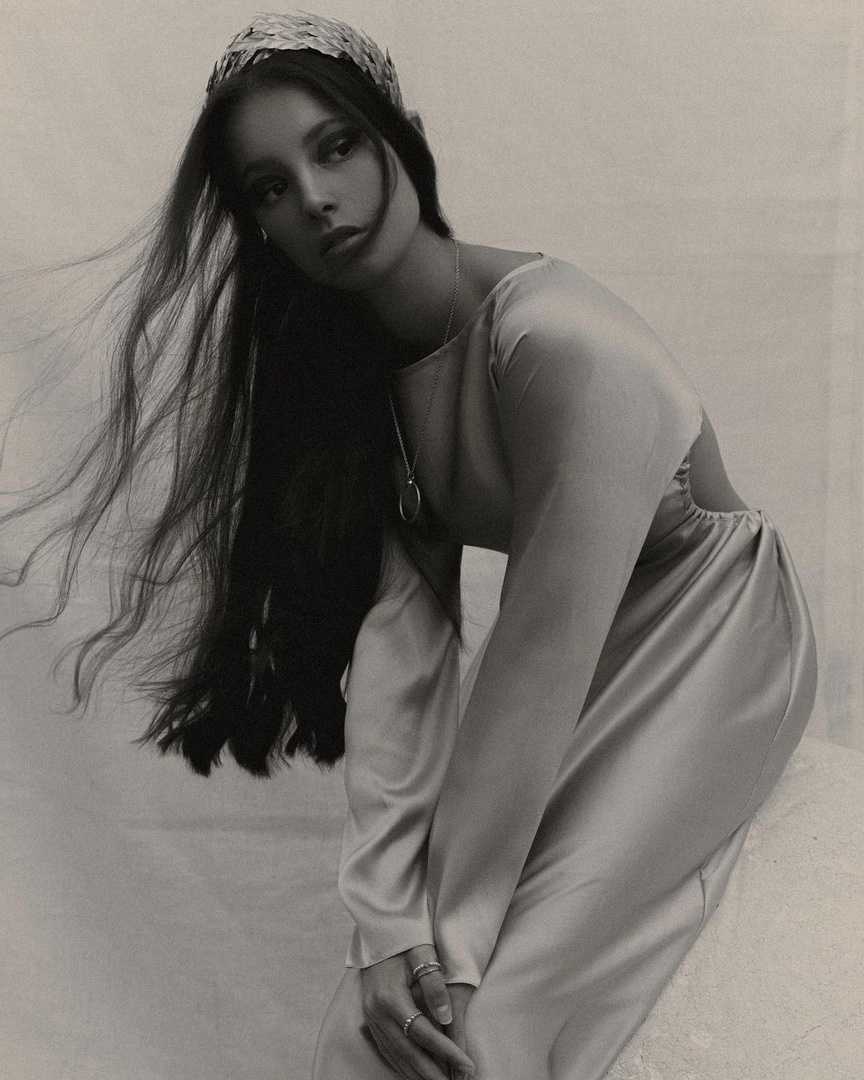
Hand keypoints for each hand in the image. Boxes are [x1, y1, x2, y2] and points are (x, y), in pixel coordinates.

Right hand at [359, 943, 476, 1079]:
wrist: (378, 932)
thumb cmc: (404, 940)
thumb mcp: (422, 955)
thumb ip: (434, 985)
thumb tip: (446, 1018)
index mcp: (390, 997)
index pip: (422, 1032)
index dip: (446, 1050)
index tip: (466, 1063)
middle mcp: (377, 1012)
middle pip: (407, 1051)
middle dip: (432, 1072)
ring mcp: (371, 1018)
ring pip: (396, 1055)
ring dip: (418, 1073)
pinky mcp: (370, 1020)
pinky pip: (387, 1050)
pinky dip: (402, 1065)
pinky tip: (415, 1074)